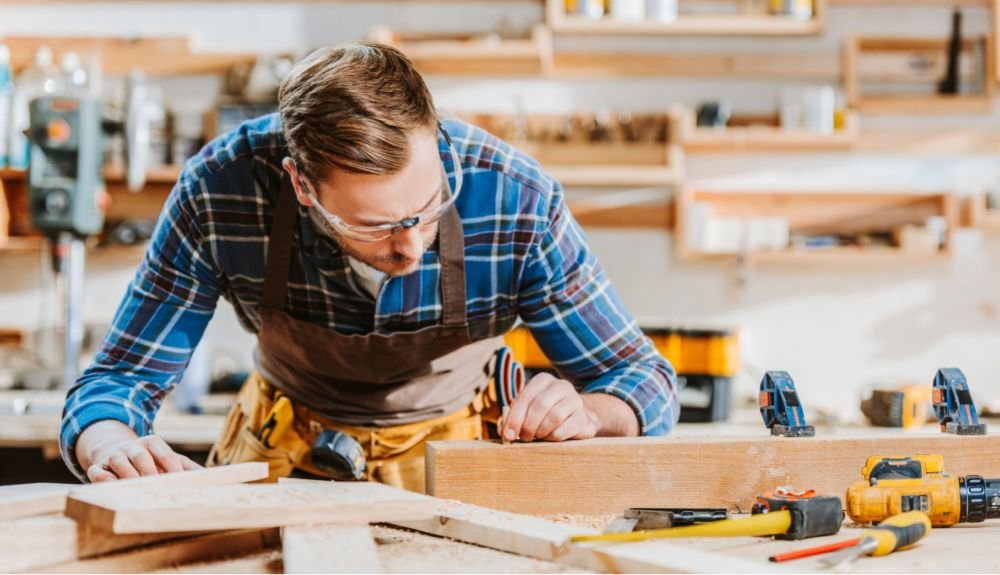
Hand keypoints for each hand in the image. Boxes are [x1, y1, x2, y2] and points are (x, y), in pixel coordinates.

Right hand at [77, 420, 200, 481]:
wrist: (113, 448)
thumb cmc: (148, 458)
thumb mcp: (168, 458)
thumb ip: (187, 467)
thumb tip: (211, 477)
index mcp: (153, 443)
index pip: (167, 455)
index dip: (174, 469)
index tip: (181, 483)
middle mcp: (134, 447)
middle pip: (143, 457)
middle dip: (150, 472)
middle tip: (158, 488)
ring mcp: (115, 455)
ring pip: (120, 462)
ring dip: (129, 476)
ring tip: (137, 490)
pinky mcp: (98, 466)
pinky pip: (97, 471)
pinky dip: (102, 479)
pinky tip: (110, 488)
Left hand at [500, 372, 598, 442]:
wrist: (577, 418)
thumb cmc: (546, 414)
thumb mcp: (528, 410)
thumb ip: (514, 418)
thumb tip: (504, 433)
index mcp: (543, 380)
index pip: (525, 398)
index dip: (514, 418)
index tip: (507, 435)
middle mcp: (561, 386)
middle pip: (540, 406)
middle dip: (527, 425)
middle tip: (524, 437)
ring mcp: (575, 401)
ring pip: (553, 417)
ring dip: (541, 431)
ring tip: (538, 436)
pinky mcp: (583, 418)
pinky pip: (563, 430)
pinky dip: (552, 438)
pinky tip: (550, 437)